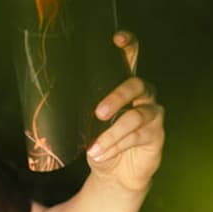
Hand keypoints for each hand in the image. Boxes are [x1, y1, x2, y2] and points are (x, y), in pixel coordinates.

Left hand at [86, 31, 164, 192]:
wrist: (114, 173)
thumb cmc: (100, 141)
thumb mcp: (87, 123)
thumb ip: (83, 106)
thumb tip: (56, 100)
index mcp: (124, 85)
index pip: (131, 57)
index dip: (128, 44)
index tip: (116, 38)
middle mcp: (143, 94)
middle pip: (136, 85)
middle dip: (116, 97)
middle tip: (98, 113)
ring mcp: (152, 113)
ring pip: (136, 116)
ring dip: (111, 134)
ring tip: (94, 148)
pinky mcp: (156, 134)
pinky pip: (137, 136)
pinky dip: (115, 146)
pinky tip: (101, 154)